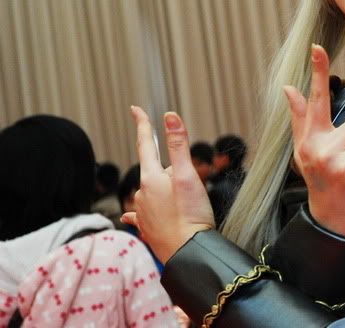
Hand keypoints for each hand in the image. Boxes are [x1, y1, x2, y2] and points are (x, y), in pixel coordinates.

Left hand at [122, 106, 214, 262]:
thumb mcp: (188, 175)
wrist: (188, 253)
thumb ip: (178, 144)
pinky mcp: (146, 228)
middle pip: (157, 171)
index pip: (145, 144)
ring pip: (154, 192)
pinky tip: (135, 217)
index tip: (136, 109)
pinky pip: (142, 214)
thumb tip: (170, 115)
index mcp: (150, 178)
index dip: (142, 124)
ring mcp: (142, 212)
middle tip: (192, 187)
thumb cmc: (191, 214)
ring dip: (167, 192)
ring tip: (185, 205)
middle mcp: (141, 193)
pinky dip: (144, 211)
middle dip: (172, 171)